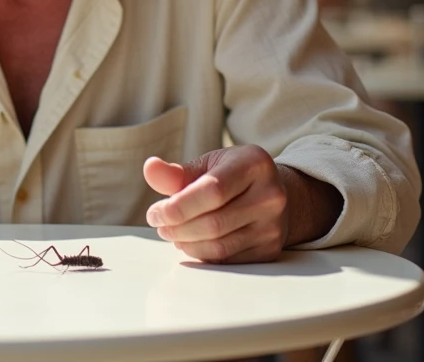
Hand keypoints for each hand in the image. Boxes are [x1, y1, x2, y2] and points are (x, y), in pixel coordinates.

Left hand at [143, 146, 289, 263]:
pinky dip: (201, 255)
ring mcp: (273, 225)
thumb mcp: (208, 165)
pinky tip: (190, 243)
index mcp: (254, 163)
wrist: (271, 193)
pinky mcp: (270, 249)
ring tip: (172, 233)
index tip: (155, 213)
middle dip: (178, 228)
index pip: (213, 191)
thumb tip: (150, 169)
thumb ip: (177, 173)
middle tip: (160, 225)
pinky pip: (227, 260)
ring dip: (186, 243)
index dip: (178, 207)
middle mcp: (270, 195)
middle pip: (214, 222)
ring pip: (220, 246)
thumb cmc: (232, 176)